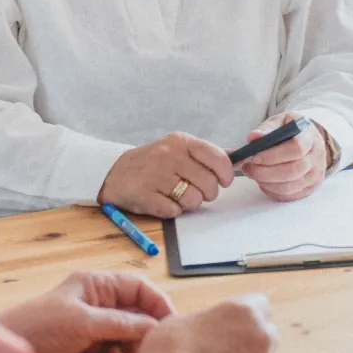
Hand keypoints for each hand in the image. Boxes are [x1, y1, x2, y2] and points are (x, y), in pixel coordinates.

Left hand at [0, 271, 175, 352]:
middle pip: (136, 311)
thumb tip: (154, 327)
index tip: (169, 323)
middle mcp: (98, 302)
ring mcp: (94, 325)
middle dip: (146, 328)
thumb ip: (121, 323)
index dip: (156, 302)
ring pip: (128, 332)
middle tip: (151, 348)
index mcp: (96, 284)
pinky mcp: (88, 346)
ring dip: (134, 344)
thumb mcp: (84, 322)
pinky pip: (115, 348)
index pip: (138, 287)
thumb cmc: (41, 327)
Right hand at [100, 132, 234, 217]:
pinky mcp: (144, 195)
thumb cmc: (154, 163)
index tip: (224, 181)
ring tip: (178, 196)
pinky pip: (174, 210)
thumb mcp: (178, 149)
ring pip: (193, 199)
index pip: (218, 158)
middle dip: (208, 193)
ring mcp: (155, 175)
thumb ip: (206, 154)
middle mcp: (169, 155)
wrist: (115, 172)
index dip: (226, 174)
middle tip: (198, 192)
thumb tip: (237, 158)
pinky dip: (172, 210)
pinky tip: (163, 200)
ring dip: (189, 203)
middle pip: (208, 183)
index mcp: (181, 142)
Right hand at [135, 294, 277, 352]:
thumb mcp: (181, 321)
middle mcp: (260, 336)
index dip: (245, 315)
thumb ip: (206, 320)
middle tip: (225, 348)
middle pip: (267, 332)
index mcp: (243, 311)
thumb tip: (205, 329)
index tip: (234, 323)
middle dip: (251, 339)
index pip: (260, 304)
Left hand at [240, 112, 329, 201]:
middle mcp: (317, 157)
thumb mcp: (280, 122)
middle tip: (248, 168)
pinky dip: (272, 190)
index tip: (254, 156)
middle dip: (266, 172)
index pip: (296, 148)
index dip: (273, 155)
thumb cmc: (290, 131)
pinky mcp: (310, 188)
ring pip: (290, 186)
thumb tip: (253, 137)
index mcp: (310, 136)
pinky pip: (289, 195)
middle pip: (293, 170)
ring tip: (253, 173)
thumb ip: (267, 128)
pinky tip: (263, 181)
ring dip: (267, 183)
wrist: (308, 140)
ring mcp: (315, 174)